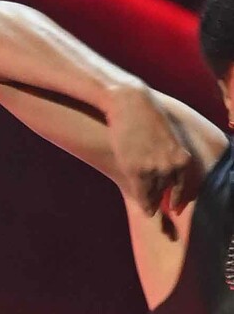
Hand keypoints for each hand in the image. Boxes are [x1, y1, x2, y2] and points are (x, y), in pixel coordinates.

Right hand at [107, 83, 204, 214]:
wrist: (131, 104)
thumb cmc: (148, 115)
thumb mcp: (168, 136)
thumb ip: (171, 154)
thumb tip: (169, 170)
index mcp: (182, 156)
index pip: (181, 183)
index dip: (178, 197)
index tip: (174, 206)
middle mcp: (170, 165)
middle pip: (166, 188)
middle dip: (161, 196)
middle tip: (157, 205)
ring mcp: (152, 169)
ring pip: (153, 193)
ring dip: (151, 201)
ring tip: (150, 208)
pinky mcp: (135, 171)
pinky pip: (141, 194)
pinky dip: (144, 203)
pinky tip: (146, 210)